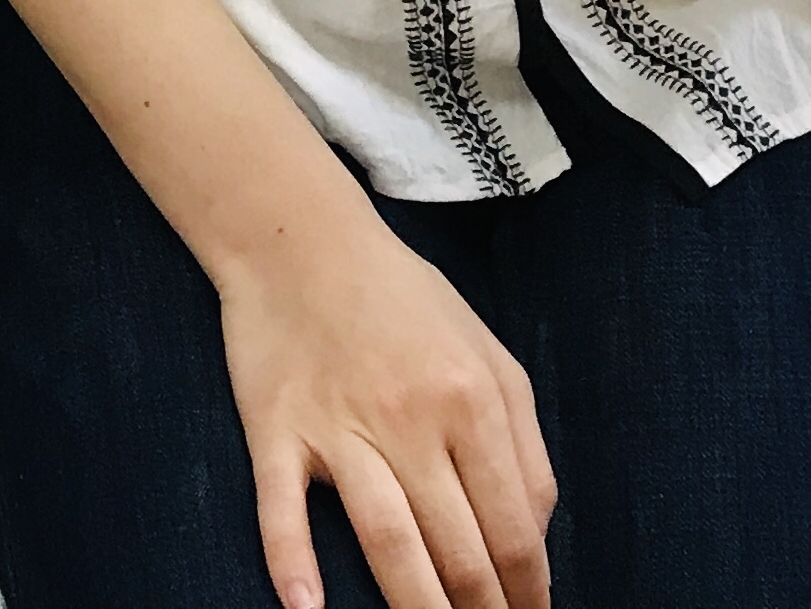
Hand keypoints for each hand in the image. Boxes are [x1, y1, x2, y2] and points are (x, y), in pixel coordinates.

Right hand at [219, 180, 555, 608]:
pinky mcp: (276, 427)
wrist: (300, 238)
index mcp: (472, 401)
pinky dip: (292, 561)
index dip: (528, 592)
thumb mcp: (488, 353)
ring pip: (388, 540)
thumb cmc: (402, 299)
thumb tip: (534, 536)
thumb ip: (523, 442)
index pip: (512, 529)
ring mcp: (339, 425)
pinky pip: (283, 506)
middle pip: (458, 549)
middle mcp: (411, 419)